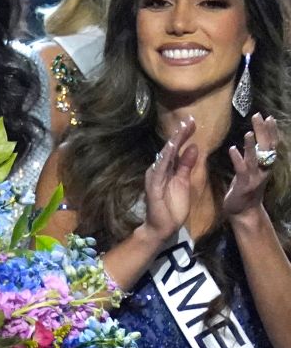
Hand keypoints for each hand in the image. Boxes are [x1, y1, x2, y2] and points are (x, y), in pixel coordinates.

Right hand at [141, 118, 197, 242]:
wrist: (162, 227)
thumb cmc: (172, 207)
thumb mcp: (184, 183)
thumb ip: (187, 166)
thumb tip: (193, 147)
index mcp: (167, 169)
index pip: (176, 149)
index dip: (184, 135)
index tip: (192, 122)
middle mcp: (159, 170)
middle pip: (170, 149)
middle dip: (179, 134)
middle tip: (188, 120)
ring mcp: (155, 177)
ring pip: (165, 156)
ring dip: (173, 143)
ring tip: (181, 130)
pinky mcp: (154, 186)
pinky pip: (160, 170)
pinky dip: (165, 159)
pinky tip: (171, 149)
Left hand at [224, 113, 280, 219]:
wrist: (244, 211)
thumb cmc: (246, 188)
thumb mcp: (252, 169)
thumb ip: (253, 155)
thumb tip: (253, 138)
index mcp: (266, 165)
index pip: (271, 145)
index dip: (271, 131)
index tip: (269, 117)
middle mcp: (264, 169)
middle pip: (266, 148)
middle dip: (263, 132)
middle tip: (258, 116)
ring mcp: (255, 177)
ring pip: (255, 159)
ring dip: (251, 145)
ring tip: (248, 132)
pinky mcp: (244, 185)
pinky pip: (242, 170)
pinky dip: (238, 159)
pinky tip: (232, 149)